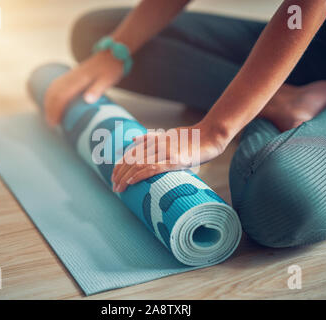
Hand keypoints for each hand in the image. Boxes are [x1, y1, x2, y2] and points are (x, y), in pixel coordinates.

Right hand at [44, 50, 123, 124]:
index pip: (61, 96)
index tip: (55, 122)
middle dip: (49, 109)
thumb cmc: (111, 69)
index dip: (56, 110)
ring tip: (50, 116)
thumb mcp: (107, 80)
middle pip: (53, 94)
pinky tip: (52, 102)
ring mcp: (70, 75)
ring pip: (53, 89)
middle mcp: (71, 77)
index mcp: (78, 80)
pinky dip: (51, 95)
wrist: (112, 54)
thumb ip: (97, 89)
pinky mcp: (71, 75)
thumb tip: (87, 100)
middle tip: (51, 124)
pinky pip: (56, 85)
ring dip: (48, 102)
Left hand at [111, 120, 227, 192]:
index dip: (120, 165)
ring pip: (138, 164)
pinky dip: (139, 175)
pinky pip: (152, 168)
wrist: (211, 135)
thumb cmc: (192, 138)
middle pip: (131, 159)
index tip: (114, 176)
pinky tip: (131, 182)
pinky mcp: (175, 160)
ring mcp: (166, 152)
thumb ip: (151, 137)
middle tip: (114, 187)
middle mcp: (157, 144)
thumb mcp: (169, 135)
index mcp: (154, 140)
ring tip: (119, 188)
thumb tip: (134, 138)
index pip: (130, 153)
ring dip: (125, 177)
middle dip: (119, 174)